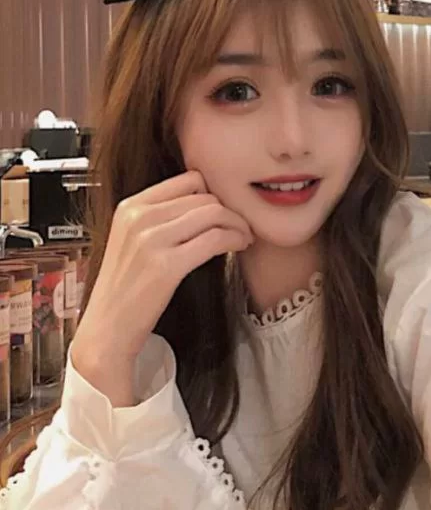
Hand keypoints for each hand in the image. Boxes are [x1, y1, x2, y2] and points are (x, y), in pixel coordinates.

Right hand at [71, 171, 253, 405]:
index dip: (214, 193)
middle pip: (204, 196)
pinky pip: (214, 239)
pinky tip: (238, 246)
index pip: (188, 180)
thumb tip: (203, 203)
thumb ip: (159, 218)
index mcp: (130, 207)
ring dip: (237, 224)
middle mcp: (139, 218)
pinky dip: (234, 239)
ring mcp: (151, 241)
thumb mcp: (132, 240)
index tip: (225, 208)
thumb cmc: (125, 290)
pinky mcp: (166, 266)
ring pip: (213, 213)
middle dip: (230, 209)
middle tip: (242, 225)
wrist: (107, 329)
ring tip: (243, 237)